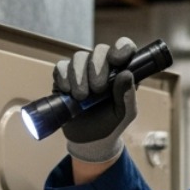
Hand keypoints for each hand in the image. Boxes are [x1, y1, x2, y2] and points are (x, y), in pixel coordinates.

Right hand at [55, 37, 138, 163]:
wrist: (88, 141)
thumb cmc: (111, 125)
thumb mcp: (124, 114)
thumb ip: (127, 95)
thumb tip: (126, 74)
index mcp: (121, 72)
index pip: (124, 48)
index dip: (121, 48)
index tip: (116, 60)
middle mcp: (103, 67)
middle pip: (99, 50)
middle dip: (97, 67)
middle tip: (97, 89)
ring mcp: (82, 70)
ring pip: (79, 57)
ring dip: (79, 75)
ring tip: (81, 97)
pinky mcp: (64, 77)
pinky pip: (61, 66)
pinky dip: (64, 77)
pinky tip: (67, 92)